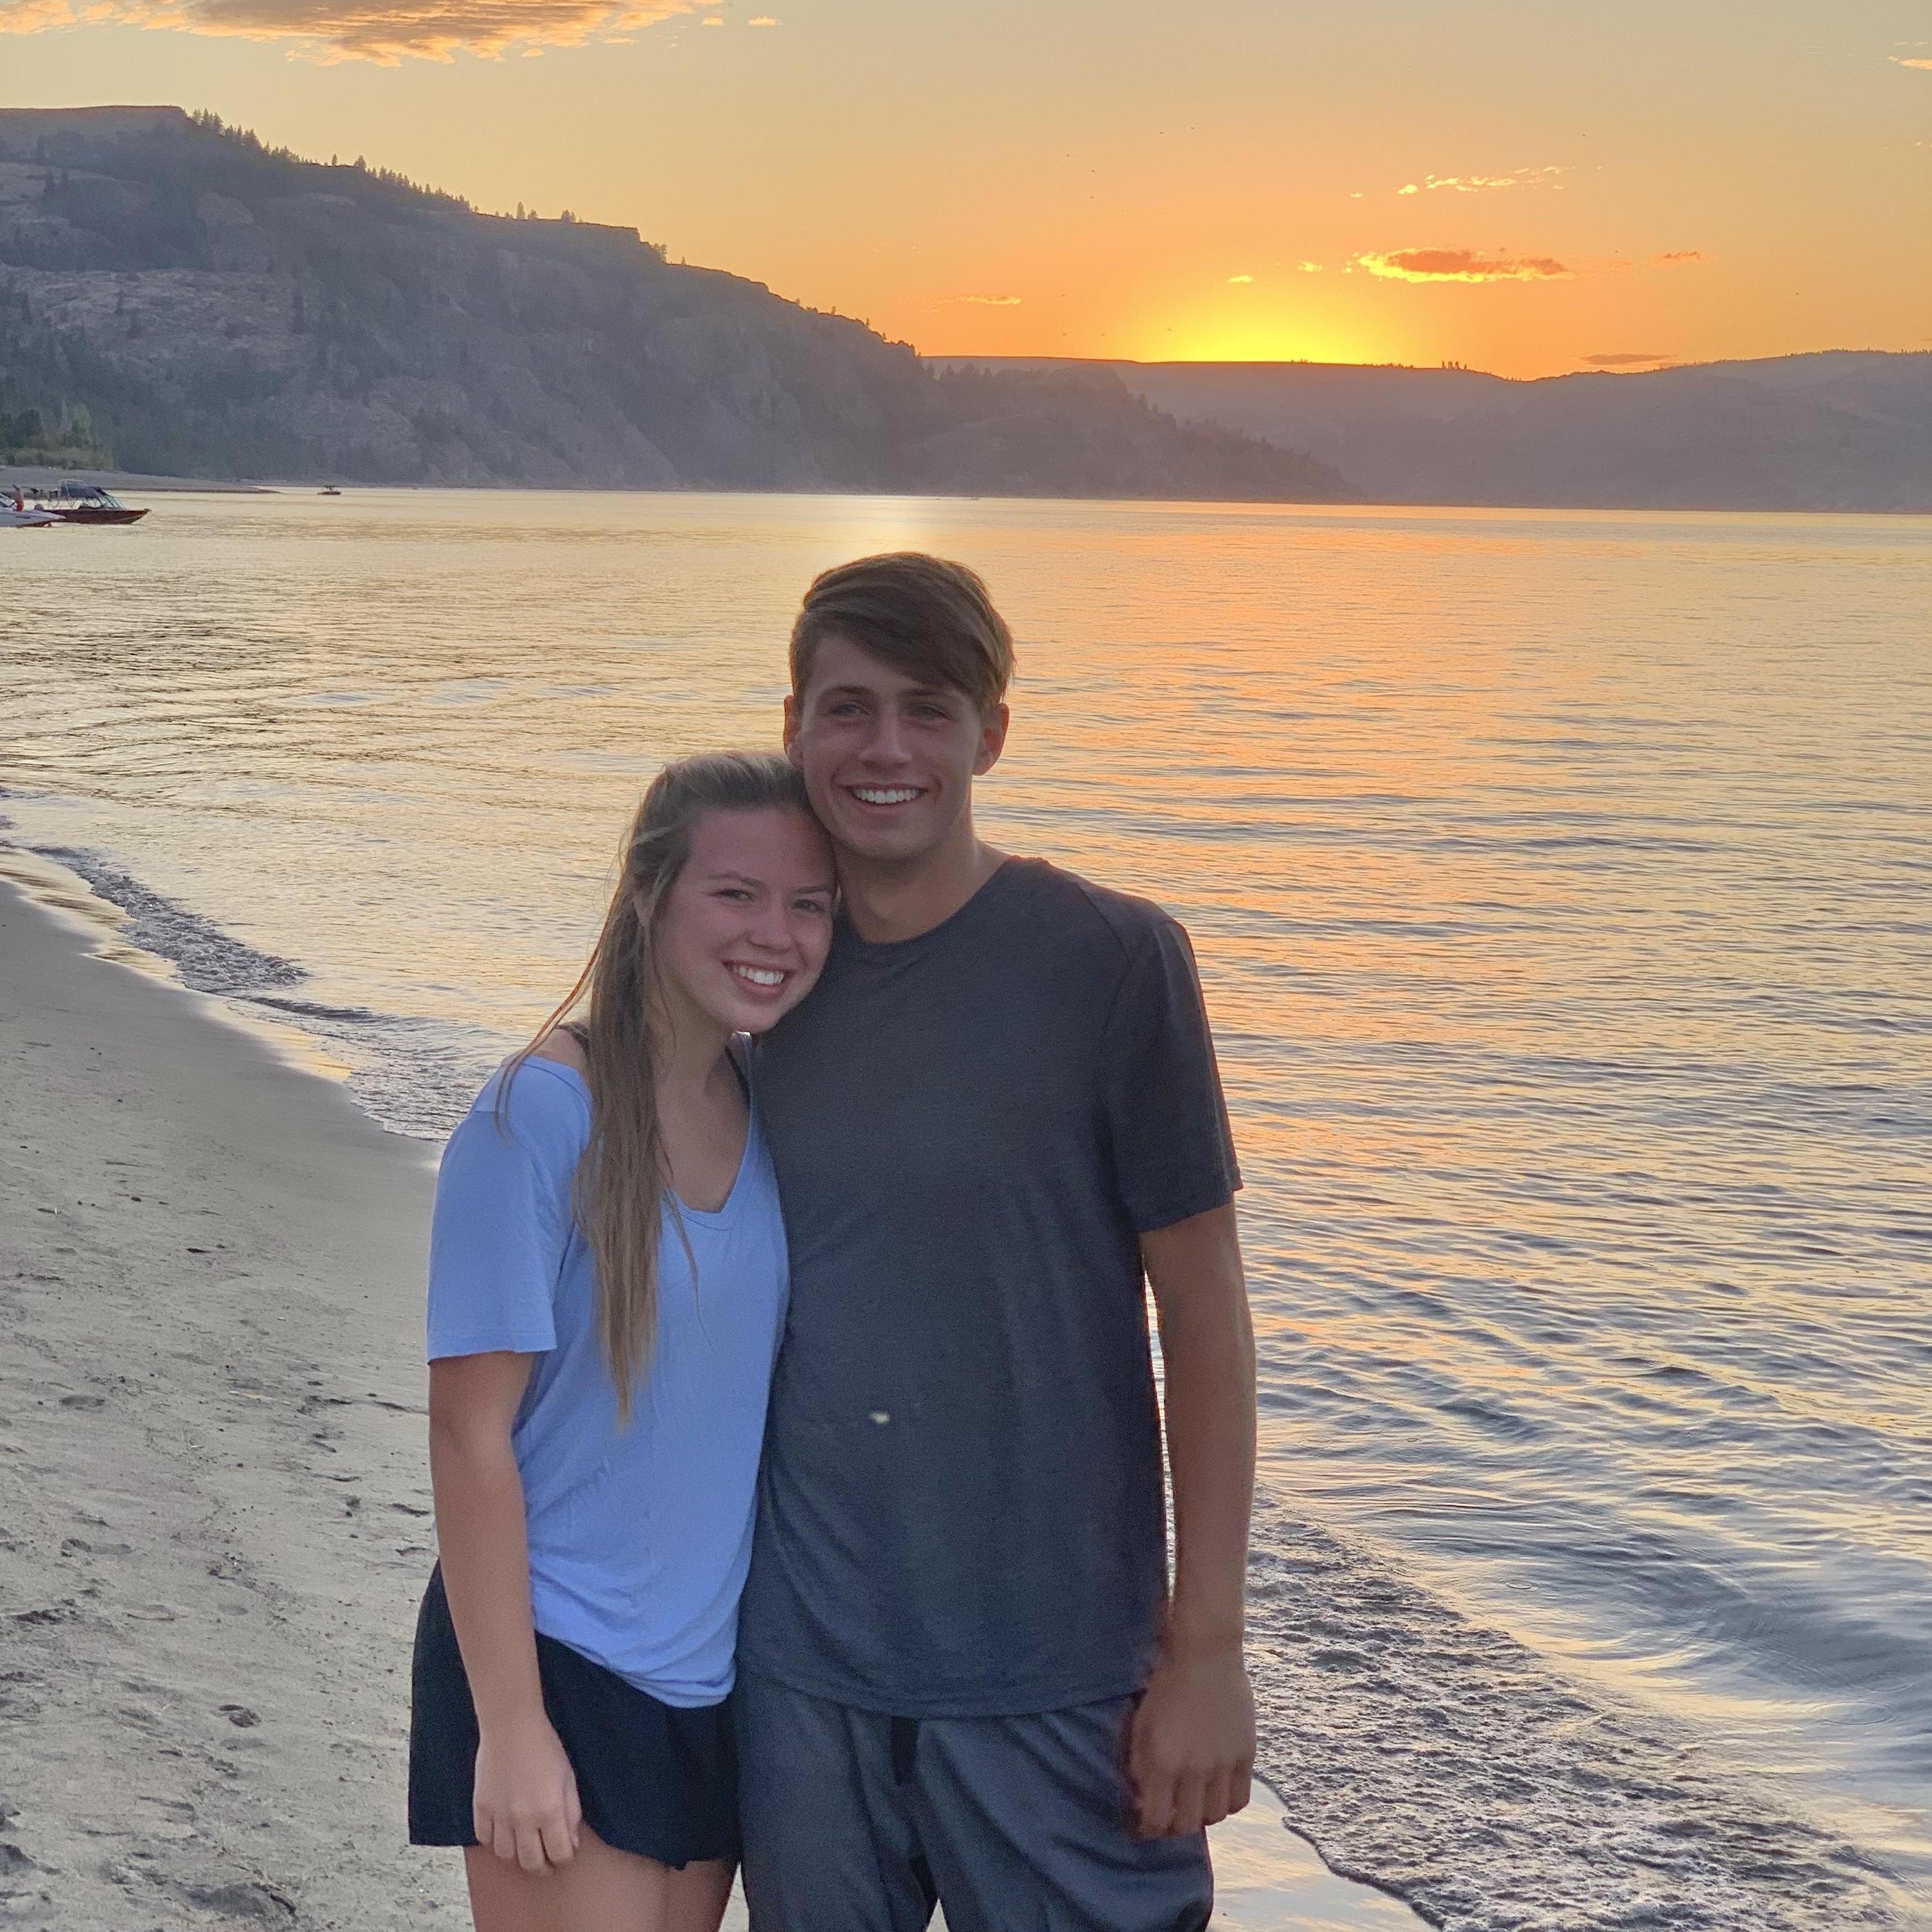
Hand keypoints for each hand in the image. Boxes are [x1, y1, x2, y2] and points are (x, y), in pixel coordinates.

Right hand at [473, 1713, 582, 1872]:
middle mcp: (524, 1819)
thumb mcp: (568, 1777)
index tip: (565, 1853)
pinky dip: (494, 1840)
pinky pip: (484, 1839)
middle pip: (531, 1863)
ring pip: (506, 1856)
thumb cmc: (545, 1747)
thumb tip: (571, 1843)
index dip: (565, 1859)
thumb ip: (572, 1813)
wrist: (511, 1726)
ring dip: (517, 1855)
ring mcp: (499, 1816)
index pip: (559, 1854)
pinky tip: (503, 1831)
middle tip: (546, 1860)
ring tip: (524, 1845)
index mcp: (550, 1811)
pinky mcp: (480, 1808)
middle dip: (542, 1867)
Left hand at [1126, 1643, 1254, 1838]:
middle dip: (1174, 1827)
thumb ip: (1140, 1765)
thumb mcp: (1141, 1725)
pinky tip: (1217, 1792)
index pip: (1157, 1819)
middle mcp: (1196, 1769)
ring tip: (1194, 1803)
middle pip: (1188, 1825)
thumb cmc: (1166, 1686)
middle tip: (1169, 1816)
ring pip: (1216, 1816)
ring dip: (1202, 1816)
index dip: (1149, 1829)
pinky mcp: (1246, 1755)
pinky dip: (1227, 1803)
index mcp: (1164, 1761)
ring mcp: (1224, 1764)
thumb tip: (1142, 1797)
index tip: (1145, 1824)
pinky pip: (1240, 1799)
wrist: (1205, 1655)